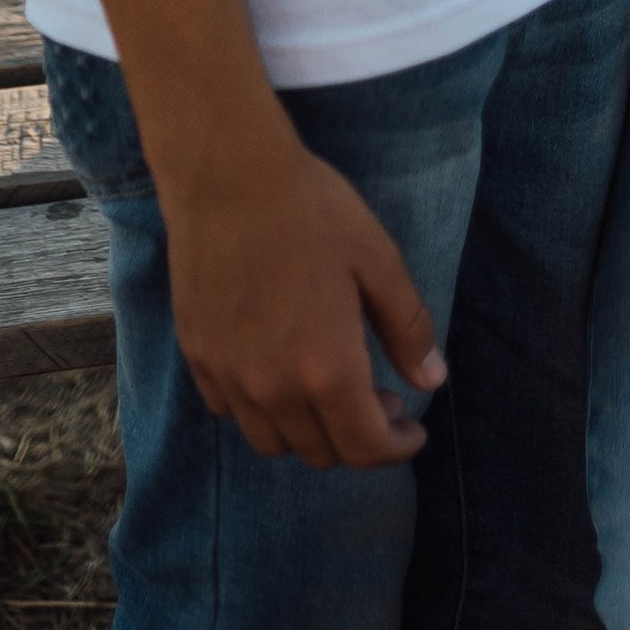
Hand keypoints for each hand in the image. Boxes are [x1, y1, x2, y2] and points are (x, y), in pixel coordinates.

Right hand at [162, 121, 442, 467]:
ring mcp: (228, 378)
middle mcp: (272, 390)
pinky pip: (233, 412)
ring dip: (310, 432)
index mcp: (326, 370)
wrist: (229, 177)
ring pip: (272, 442)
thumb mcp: (378, 260)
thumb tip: (431, 381)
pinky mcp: (198, 358)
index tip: (413, 433)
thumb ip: (407, 327)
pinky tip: (281, 371)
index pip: (363, 448)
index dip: (395, 449)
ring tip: (333, 390)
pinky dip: (264, 410)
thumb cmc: (314, 211)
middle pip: (319, 452)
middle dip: (359, 438)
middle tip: (383, 399)